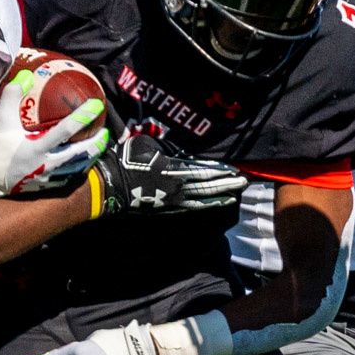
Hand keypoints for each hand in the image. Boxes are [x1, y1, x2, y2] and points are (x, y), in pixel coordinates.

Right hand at [0, 71, 109, 196]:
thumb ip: (13, 95)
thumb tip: (26, 75)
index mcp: (35, 147)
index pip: (65, 130)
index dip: (82, 116)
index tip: (96, 104)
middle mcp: (44, 163)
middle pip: (78, 154)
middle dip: (95, 143)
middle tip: (106, 132)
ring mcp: (45, 177)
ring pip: (75, 168)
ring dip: (90, 157)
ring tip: (99, 146)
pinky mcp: (43, 185)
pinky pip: (65, 178)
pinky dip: (77, 169)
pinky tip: (83, 162)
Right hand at [93, 135, 244, 214]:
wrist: (111, 185)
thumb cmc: (127, 160)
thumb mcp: (148, 145)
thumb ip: (168, 149)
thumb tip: (181, 153)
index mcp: (174, 168)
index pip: (204, 169)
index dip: (221, 170)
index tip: (235, 170)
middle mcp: (178, 185)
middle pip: (208, 185)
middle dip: (227, 183)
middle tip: (244, 182)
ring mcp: (174, 199)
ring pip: (203, 197)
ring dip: (222, 194)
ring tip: (236, 192)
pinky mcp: (168, 208)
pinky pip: (193, 207)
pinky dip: (208, 205)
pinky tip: (219, 203)